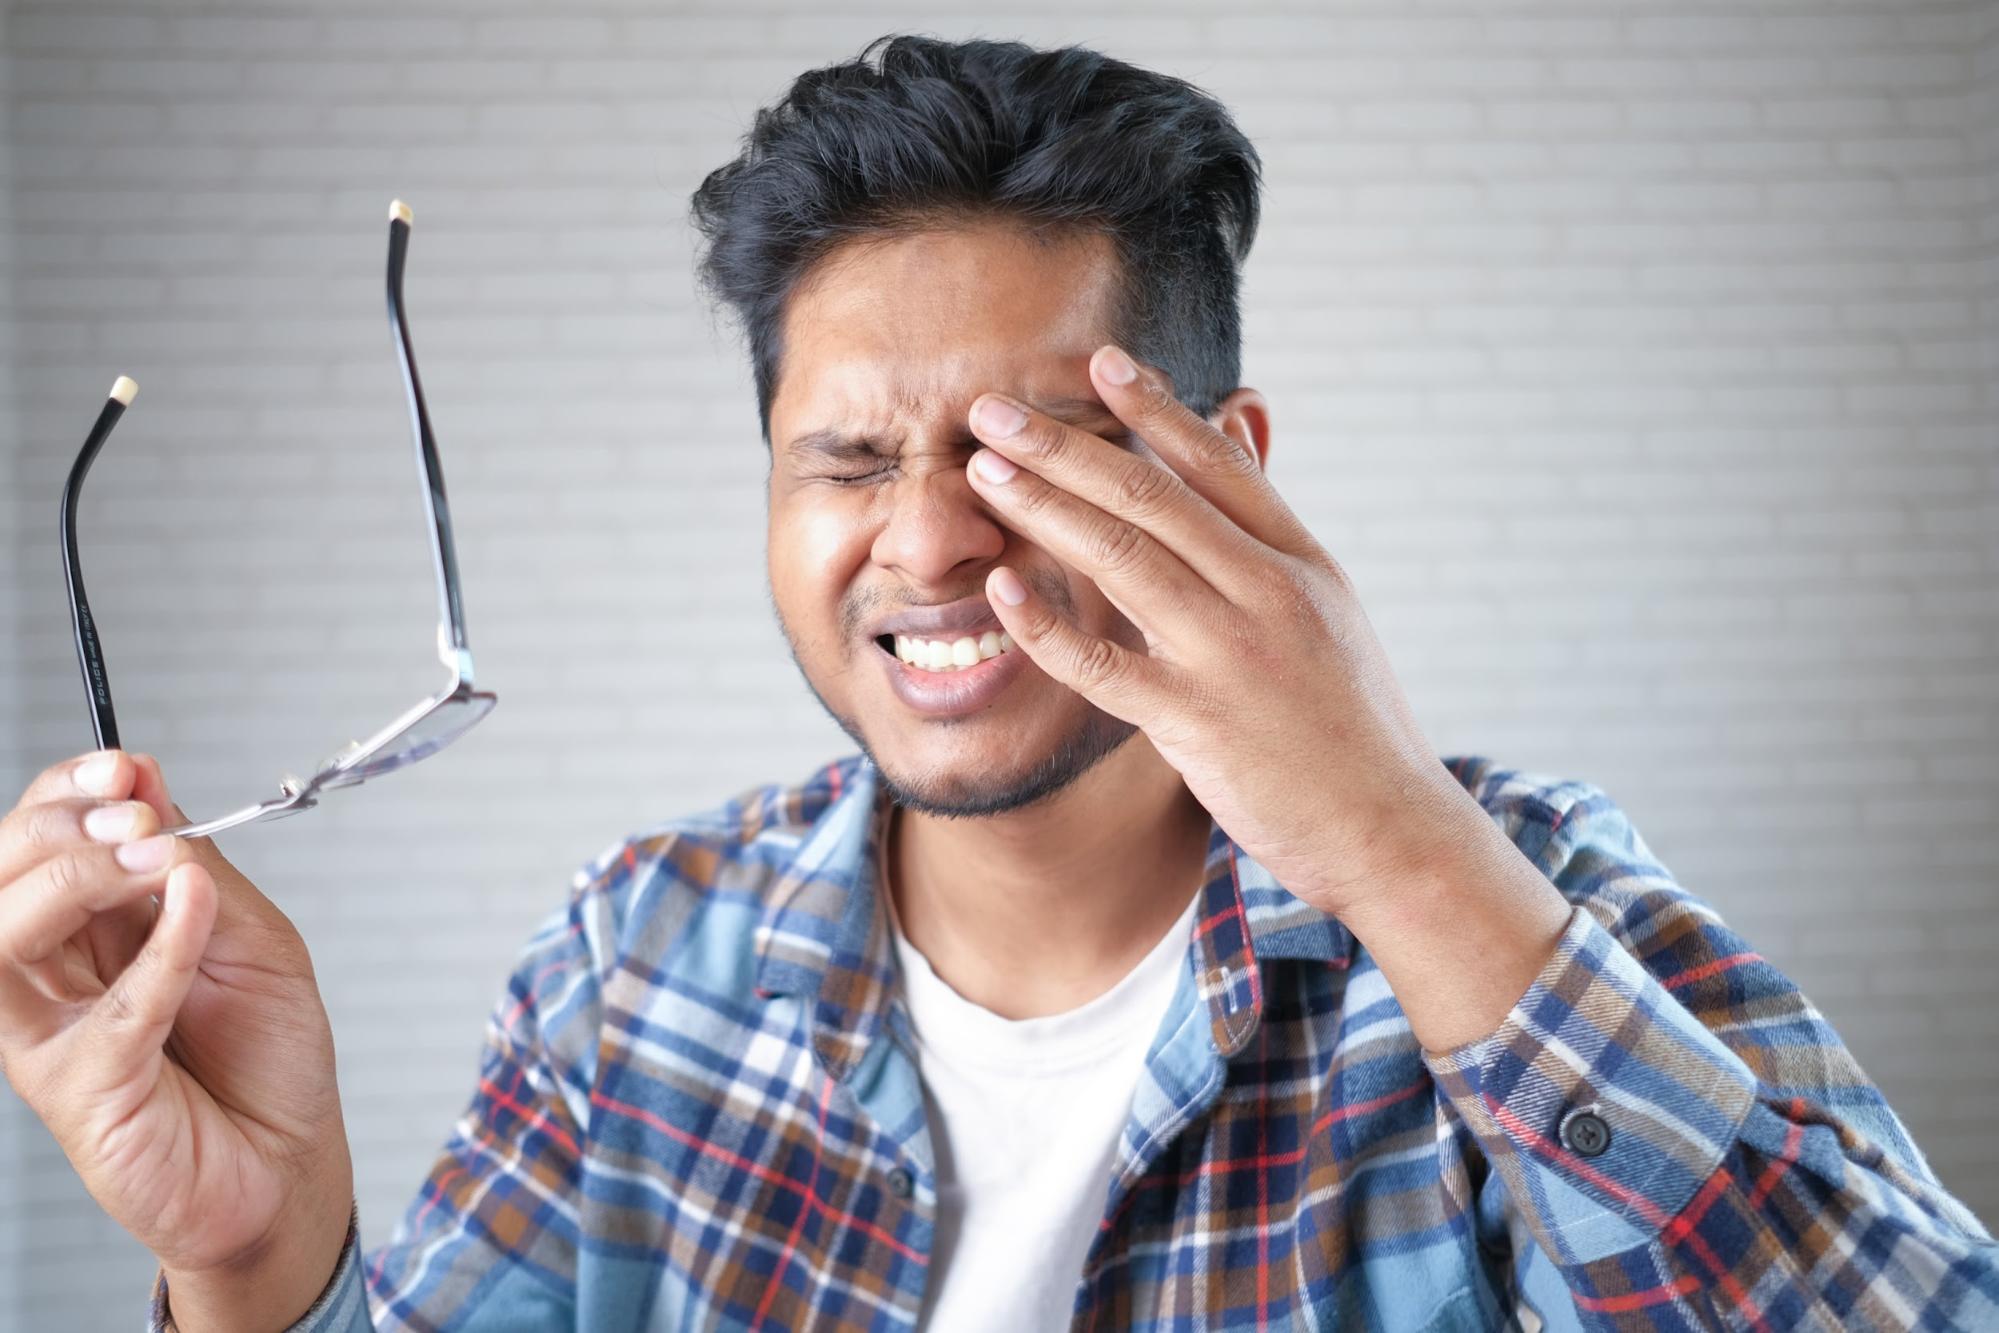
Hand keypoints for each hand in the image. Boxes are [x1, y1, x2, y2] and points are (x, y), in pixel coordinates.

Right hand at [0, 750, 351, 1324]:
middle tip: (135, 819)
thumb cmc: (265, 1058)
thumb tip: (142, 781)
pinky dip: (158, 950)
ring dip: (80, 880)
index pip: (35, 839)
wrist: (290, 1164)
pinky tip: (195, 910)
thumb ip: (197, 864)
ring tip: (156, 862)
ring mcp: (53, 1033)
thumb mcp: (252, 935)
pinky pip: (107, 1008)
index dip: (66, 793)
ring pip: (5, 937)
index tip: (122, 769)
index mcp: (86, 928)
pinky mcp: (80, 1088)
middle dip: (61, 828)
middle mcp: (51, 976)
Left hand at [963, 344, 1495, 919]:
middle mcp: (1268, 593)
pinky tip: (1000, 590)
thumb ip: (1268, 550)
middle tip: (994, 408)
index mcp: (1301, 562)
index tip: (1099, 362)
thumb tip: (1223, 477)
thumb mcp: (1328, 617)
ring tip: (984, 471)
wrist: (1390, 828)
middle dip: (1063, 444)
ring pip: (1120, 558)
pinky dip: (1045, 626)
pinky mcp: (1197, 723)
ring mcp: (1231, 656)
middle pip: (1149, 495)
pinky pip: (1104, 665)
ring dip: (1043, 507)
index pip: (1218, 464)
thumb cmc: (1350, 727)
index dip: (1154, 408)